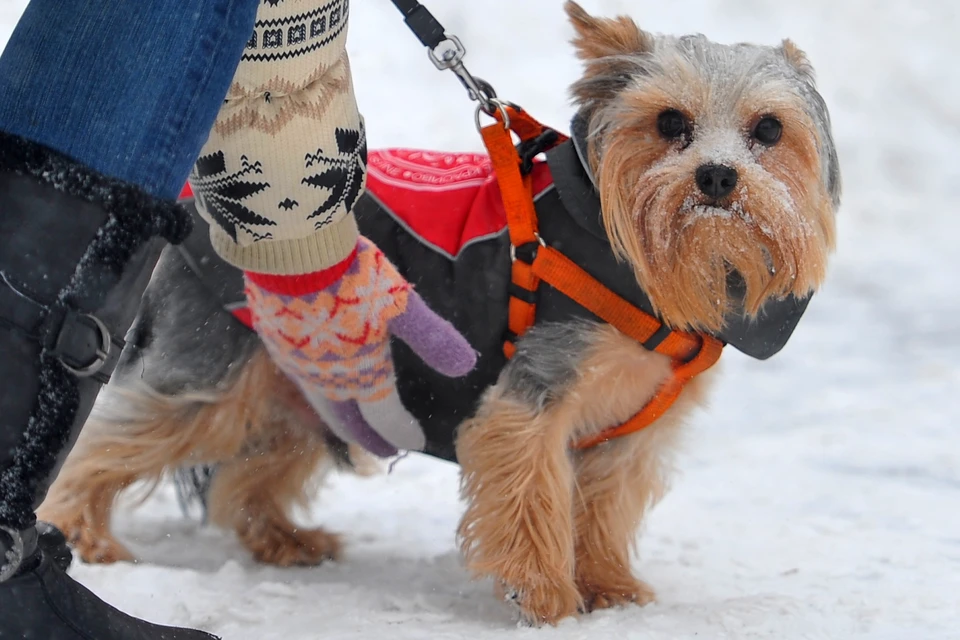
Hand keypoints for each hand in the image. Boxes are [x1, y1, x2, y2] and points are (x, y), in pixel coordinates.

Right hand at [245, 237, 476, 456]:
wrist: (291, 250)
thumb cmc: (353, 277)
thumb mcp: (402, 305)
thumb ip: (432, 338)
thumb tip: (466, 366)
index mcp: (362, 375)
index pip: (385, 417)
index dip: (402, 432)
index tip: (416, 442)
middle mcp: (327, 379)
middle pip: (347, 421)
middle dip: (367, 438)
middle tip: (383, 451)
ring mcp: (297, 363)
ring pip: (320, 402)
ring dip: (340, 418)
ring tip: (351, 423)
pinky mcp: (275, 341)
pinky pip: (300, 377)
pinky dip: (317, 390)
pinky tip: (318, 379)